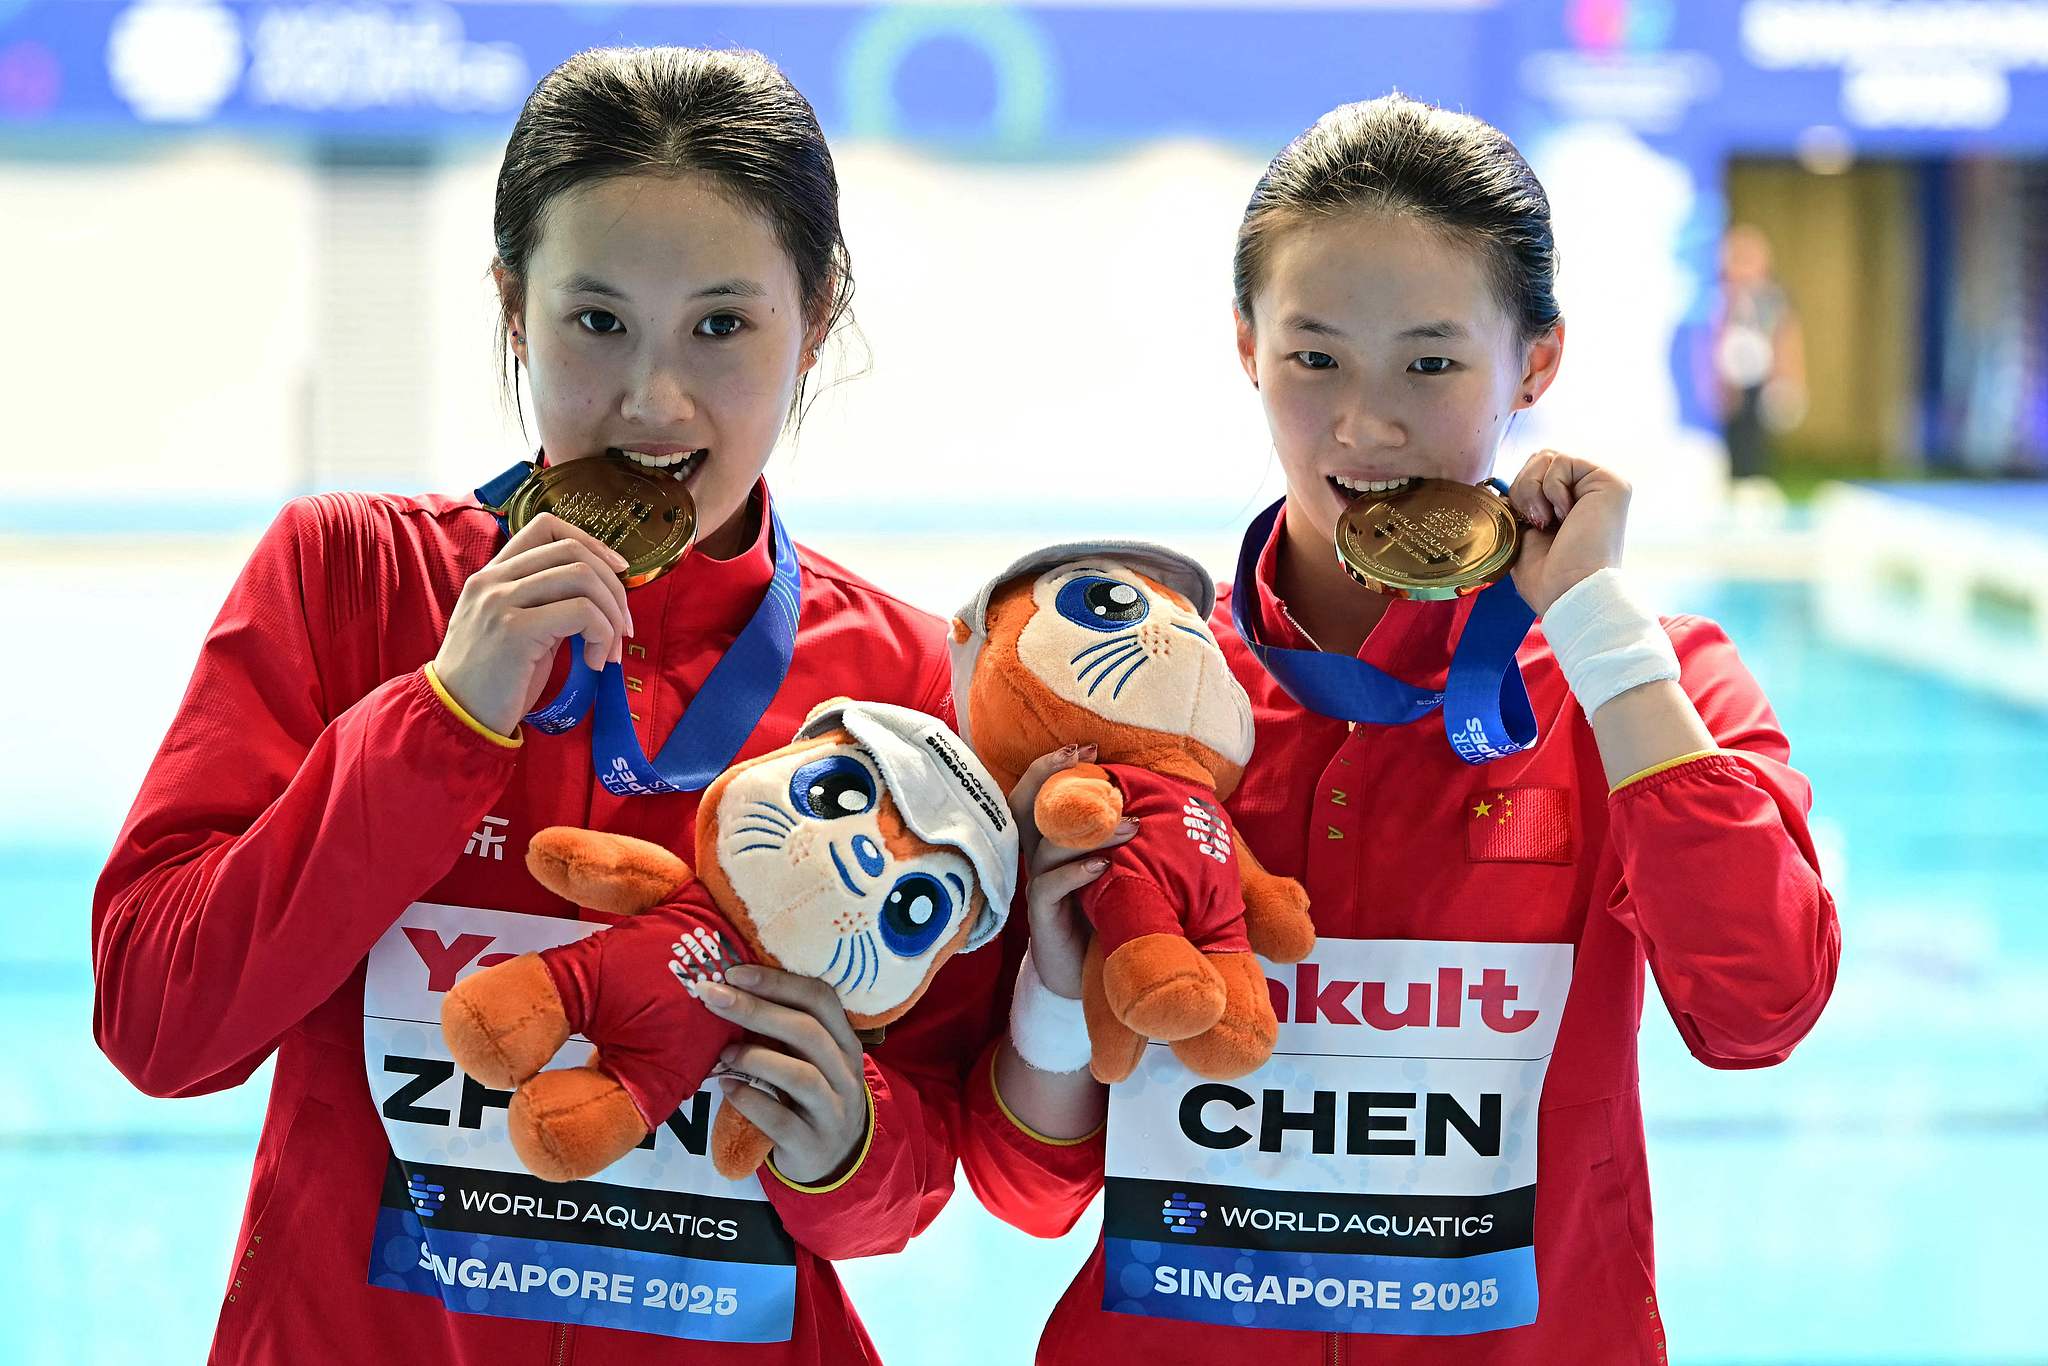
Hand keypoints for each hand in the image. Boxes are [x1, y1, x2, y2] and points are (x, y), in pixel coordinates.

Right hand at [432, 512, 634, 735]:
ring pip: (582, 576)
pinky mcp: (515, 629)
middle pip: (573, 550)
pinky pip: (582, 612)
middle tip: (624, 627)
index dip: (591, 541)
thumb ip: (547, 604)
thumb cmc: (493, 682)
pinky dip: (602, 635)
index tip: (617, 572)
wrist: (456, 718)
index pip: (546, 525)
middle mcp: (493, 579)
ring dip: (611, 615)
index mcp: (493, 574)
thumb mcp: (518, 630)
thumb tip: (602, 596)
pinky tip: (594, 663)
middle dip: (613, 587)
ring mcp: (501, 601)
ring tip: (608, 651)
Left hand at [696, 965, 869, 1185]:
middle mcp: (846, 1073)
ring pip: (801, 1076)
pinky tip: (729, 1088)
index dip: (778, 982)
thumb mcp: (812, 1060)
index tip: (734, 972)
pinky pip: (782, 1120)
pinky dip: (751, 1101)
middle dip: (756, 1010)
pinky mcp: (812, 1145)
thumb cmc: (812, 1097)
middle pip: (807, 1032)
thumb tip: (731, 992)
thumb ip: (787, 1031)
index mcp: (845, 1042)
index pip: (820, 999)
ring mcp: (834, 1111)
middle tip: (714, 997)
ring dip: (756, 1058)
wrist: (835, 1159)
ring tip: (724, 1053)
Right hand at [1007, 745, 1137, 998]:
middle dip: (1049, 776)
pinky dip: (1076, 872)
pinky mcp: (1042, 915)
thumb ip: (1130, 838)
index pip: (1041, 794)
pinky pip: (1050, 886)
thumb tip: (1171, 801)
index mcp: (1056, 841)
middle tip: (1084, 757)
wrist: (1095, 970)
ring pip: (1048, 846)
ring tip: (1131, 826)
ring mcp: (1039, 885)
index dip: (1055, 767)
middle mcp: (1041, 858)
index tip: (1088, 747)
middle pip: (1025, 807)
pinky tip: (1103, 866)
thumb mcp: (1122, 867)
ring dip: (1090, 830)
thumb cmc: (1110, 910)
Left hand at [1504, 449, 1631, 615]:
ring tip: (1548, 520)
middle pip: (1540, 459)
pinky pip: (1563, 461)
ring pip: (1548, 456)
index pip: (1534, 474)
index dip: (1519, 493)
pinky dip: (1552, 488)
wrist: (1570, 593)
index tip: (1527, 525)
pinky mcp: (1611, 482)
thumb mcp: (1524, 538)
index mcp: (1570, 506)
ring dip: (1534, 489)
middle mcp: (1588, 493)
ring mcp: (1601, 486)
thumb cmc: (1548, 579)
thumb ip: (1522, 507)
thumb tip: (1502, 488)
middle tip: (1535, 521)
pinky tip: (1566, 516)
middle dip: (1524, 488)